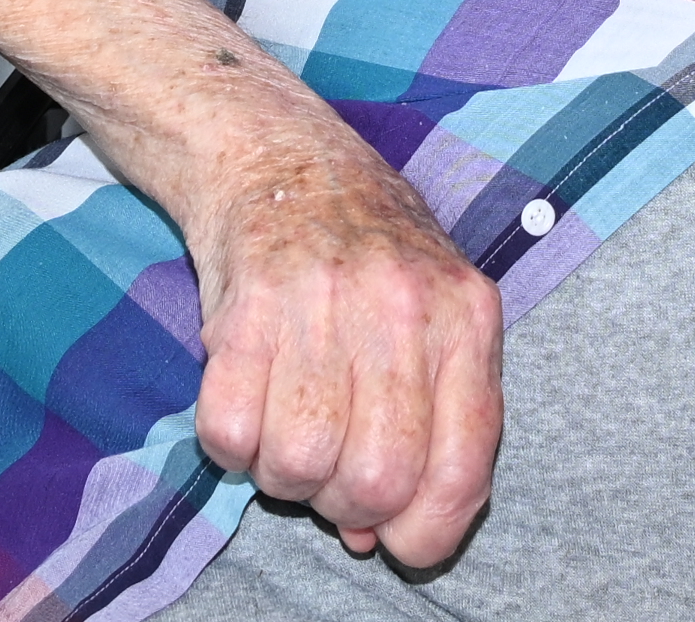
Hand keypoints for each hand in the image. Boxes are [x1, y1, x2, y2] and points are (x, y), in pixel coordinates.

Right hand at [187, 134, 503, 567]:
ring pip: (299, 464)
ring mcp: (324, 301)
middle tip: (330, 469)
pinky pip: (229, 430)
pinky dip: (230, 443)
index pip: (460, 469)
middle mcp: (403, 307)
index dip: (425, 532)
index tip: (397, 539)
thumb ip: (425, 428)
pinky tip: (246, 404)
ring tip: (285, 429)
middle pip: (375, 480)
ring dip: (282, 475)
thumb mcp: (428, 322)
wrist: (282, 155)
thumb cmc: (368, 255)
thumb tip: (377, 537)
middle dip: (344, 504)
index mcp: (465, 318)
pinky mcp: (247, 303)